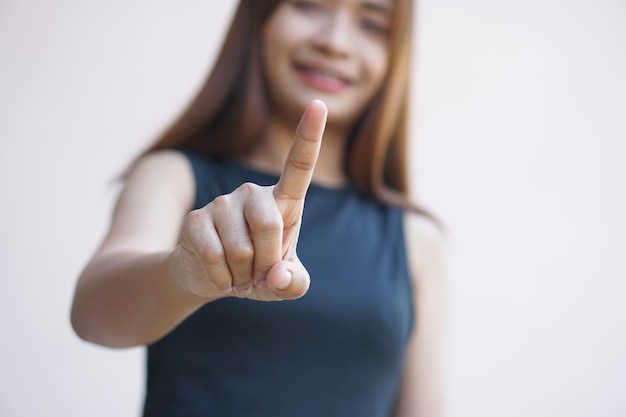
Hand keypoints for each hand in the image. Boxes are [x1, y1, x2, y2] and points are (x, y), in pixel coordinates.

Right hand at [176, 100, 327, 300]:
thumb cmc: (259, 273)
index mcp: (282, 202)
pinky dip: (222, 279)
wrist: (214, 279)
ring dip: (243, 276)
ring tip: (238, 272)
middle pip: (270, 226)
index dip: (309, 137)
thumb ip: (294, 283)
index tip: (319, 104)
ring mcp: (221, 204)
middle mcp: (251, 194)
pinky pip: (215, 258)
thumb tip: (276, 275)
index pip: (298, 167)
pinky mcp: (195, 220)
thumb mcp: (285, 284)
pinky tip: (220, 274)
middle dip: (267, 263)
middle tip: (259, 273)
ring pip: (241, 250)